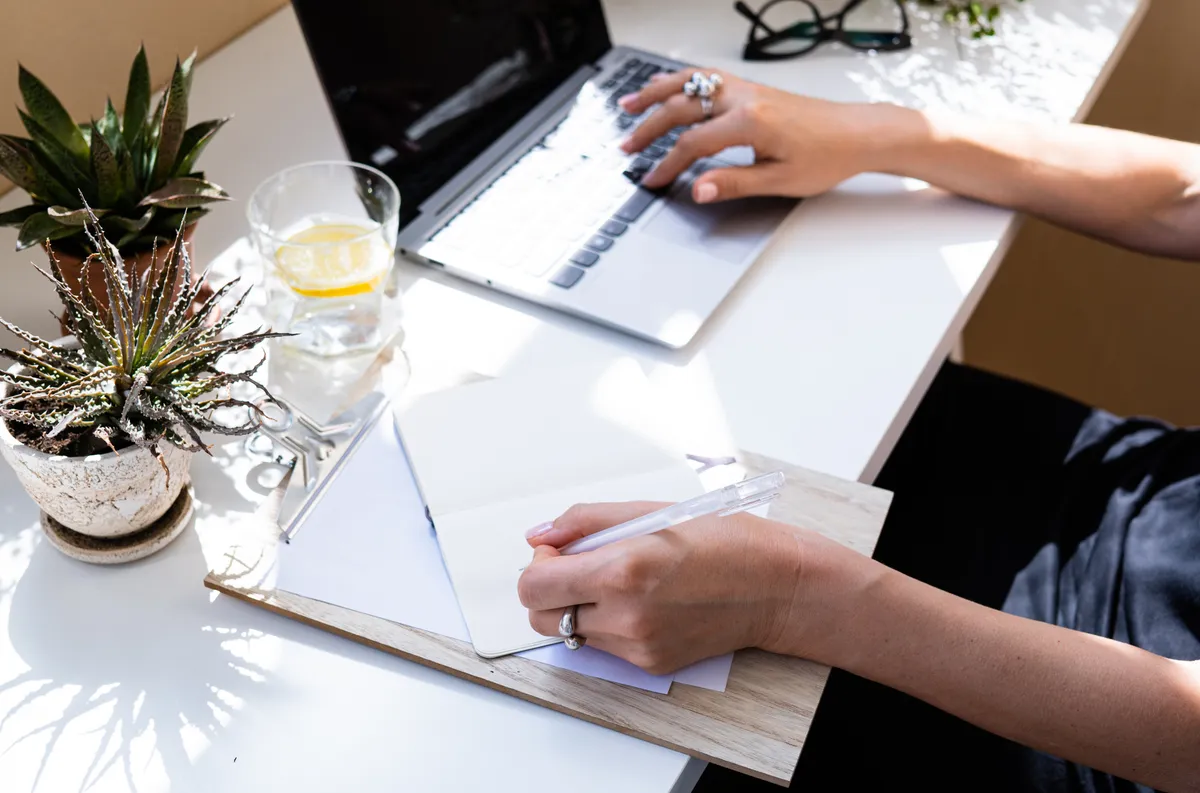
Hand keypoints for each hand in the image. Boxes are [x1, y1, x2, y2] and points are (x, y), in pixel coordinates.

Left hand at [516, 500, 864, 673]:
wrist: (776, 587)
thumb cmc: (722, 540)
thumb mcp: (650, 513)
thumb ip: (584, 522)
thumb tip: (539, 534)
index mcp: (621, 570)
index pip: (534, 586)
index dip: (538, 565)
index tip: (558, 551)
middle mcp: (624, 615)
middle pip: (542, 617)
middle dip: (550, 590)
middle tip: (582, 566)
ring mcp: (637, 646)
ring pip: (571, 634)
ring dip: (578, 607)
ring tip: (618, 582)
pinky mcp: (650, 664)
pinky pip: (604, 646)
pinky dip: (609, 624)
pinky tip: (643, 601)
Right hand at [618, 70, 896, 202]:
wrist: (857, 133)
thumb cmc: (827, 156)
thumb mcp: (779, 180)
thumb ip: (733, 183)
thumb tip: (698, 189)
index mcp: (749, 122)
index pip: (692, 144)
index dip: (667, 166)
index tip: (653, 181)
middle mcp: (744, 98)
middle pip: (682, 108)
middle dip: (649, 128)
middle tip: (627, 147)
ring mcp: (747, 89)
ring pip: (690, 83)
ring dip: (656, 93)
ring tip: (629, 104)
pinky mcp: (752, 89)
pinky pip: (706, 78)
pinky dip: (680, 82)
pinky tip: (667, 87)